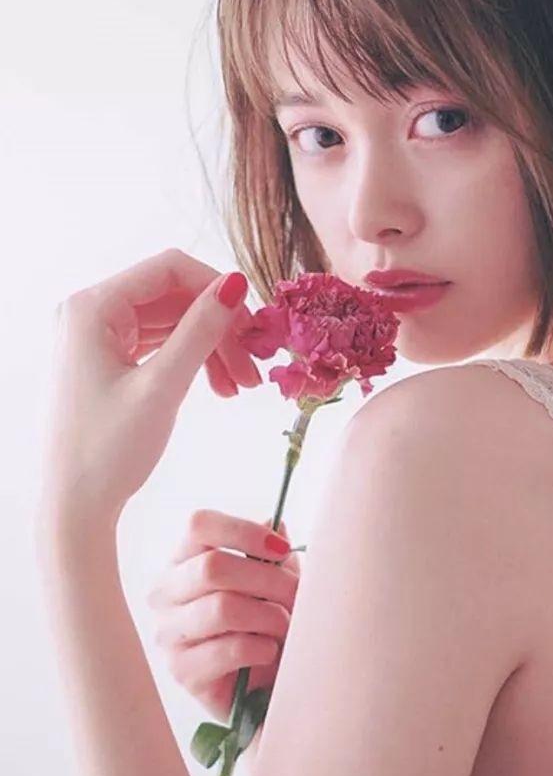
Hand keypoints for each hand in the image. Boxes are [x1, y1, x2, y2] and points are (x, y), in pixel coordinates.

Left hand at [41, 248, 262, 521]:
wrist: (74, 506)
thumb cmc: (108, 450)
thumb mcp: (162, 386)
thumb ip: (201, 330)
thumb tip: (237, 283)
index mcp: (92, 308)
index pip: (170, 268)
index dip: (218, 289)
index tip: (254, 326)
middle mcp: (91, 313)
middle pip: (176, 296)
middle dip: (221, 327)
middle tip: (255, 367)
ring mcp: (99, 336)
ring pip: (175, 321)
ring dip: (213, 347)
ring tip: (240, 386)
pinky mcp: (109, 359)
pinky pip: (163, 343)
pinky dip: (195, 360)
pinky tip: (219, 387)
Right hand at [147, 510, 299, 754]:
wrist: (268, 683)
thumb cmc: (268, 620)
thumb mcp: (275, 578)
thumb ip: (271, 550)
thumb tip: (275, 524)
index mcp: (185, 559)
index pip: (199, 525)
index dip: (244, 532)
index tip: (282, 549)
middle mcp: (166, 592)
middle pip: (212, 567)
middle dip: (268, 580)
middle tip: (297, 595)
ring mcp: (168, 632)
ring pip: (223, 608)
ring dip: (269, 616)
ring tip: (286, 626)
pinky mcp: (181, 671)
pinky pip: (228, 649)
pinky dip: (261, 647)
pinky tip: (269, 651)